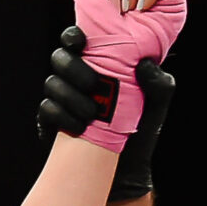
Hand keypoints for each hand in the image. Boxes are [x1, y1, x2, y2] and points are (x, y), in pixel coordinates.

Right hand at [40, 31, 173, 199]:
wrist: (125, 169)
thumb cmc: (141, 131)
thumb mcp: (157, 106)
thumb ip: (159, 83)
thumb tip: (145, 64)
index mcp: (98, 64)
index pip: (77, 40)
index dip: (73, 36)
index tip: (81, 41)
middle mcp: (75, 78)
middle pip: (59, 58)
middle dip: (73, 68)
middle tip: (92, 85)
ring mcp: (61, 99)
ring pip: (52, 84)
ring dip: (70, 96)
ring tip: (91, 114)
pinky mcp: (51, 122)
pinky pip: (47, 110)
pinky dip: (62, 116)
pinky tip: (80, 126)